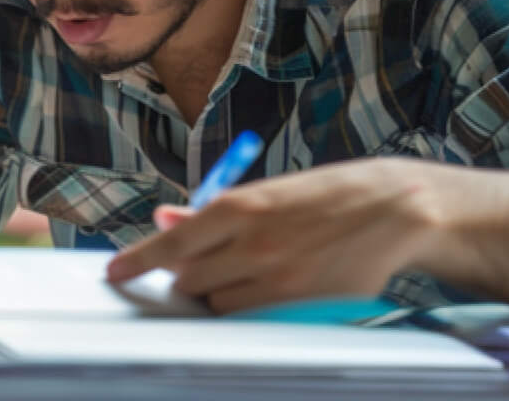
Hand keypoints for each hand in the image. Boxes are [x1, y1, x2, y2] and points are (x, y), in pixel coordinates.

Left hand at [104, 157, 449, 314]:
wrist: (394, 209)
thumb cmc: (327, 196)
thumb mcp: (267, 193)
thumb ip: (213, 213)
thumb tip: (166, 219)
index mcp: (241, 206)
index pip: (172, 242)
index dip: (138, 260)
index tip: (114, 272)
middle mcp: (253, 243)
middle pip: (188, 278)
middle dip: (187, 275)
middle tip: (210, 262)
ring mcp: (275, 277)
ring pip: (216, 301)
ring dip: (217, 292)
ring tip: (249, 271)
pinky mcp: (298, 302)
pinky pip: (248, 316)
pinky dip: (244, 307)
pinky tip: (264, 288)